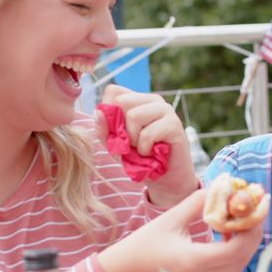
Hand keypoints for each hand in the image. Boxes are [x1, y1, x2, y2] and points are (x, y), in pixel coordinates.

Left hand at [94, 84, 196, 207]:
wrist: (166, 180)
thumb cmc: (141, 160)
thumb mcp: (115, 146)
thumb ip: (104, 130)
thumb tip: (98, 113)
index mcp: (138, 100)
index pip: (113, 91)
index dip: (108, 112)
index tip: (118, 133)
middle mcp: (152, 100)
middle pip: (121, 101)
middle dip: (121, 129)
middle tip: (131, 144)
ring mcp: (165, 109)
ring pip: (134, 116)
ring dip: (133, 141)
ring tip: (142, 149)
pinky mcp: (174, 124)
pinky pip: (147, 134)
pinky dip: (144, 150)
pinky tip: (152, 153)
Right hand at [98, 189, 263, 271]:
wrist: (129, 271)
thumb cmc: (146, 243)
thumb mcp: (171, 217)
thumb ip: (199, 202)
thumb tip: (224, 188)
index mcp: (192, 261)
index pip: (236, 248)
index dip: (251, 226)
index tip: (256, 203)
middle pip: (243, 257)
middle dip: (254, 230)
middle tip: (256, 206)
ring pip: (240, 265)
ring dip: (247, 241)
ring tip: (243, 216)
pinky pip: (231, 270)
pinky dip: (237, 251)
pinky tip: (230, 233)